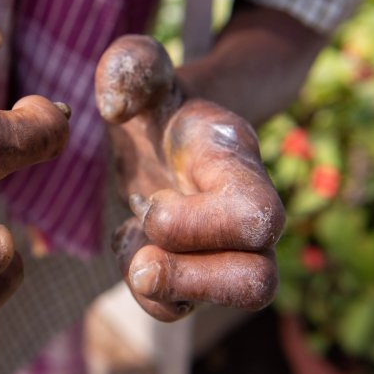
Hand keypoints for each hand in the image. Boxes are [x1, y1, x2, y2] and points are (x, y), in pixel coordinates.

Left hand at [95, 35, 283, 320]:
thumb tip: (113, 104)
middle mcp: (246, 214)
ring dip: (174, 293)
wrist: (175, 125)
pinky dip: (154, 293)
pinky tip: (132, 244)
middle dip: (192, 279)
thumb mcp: (144, 73)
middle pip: (259, 282)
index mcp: (235, 166)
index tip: (147, 202)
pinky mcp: (202, 270)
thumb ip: (131, 66)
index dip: (197, 225)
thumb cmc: (162, 103)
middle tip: (140, 255)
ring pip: (237, 299)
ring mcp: (229, 247)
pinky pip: (189, 307)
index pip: (255, 217)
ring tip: (133, 254)